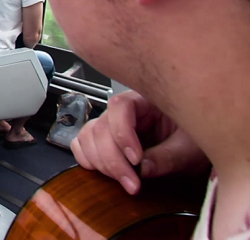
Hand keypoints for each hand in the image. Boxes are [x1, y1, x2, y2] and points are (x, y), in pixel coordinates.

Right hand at [70, 90, 208, 194]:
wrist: (201, 146)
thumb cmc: (197, 138)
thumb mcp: (191, 148)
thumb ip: (168, 156)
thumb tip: (142, 168)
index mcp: (145, 100)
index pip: (120, 106)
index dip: (123, 134)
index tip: (137, 159)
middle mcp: (123, 110)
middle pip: (100, 127)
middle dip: (113, 159)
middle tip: (133, 184)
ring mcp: (110, 124)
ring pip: (88, 137)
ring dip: (100, 163)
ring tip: (124, 181)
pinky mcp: (104, 140)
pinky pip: (82, 144)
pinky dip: (87, 159)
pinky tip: (105, 173)